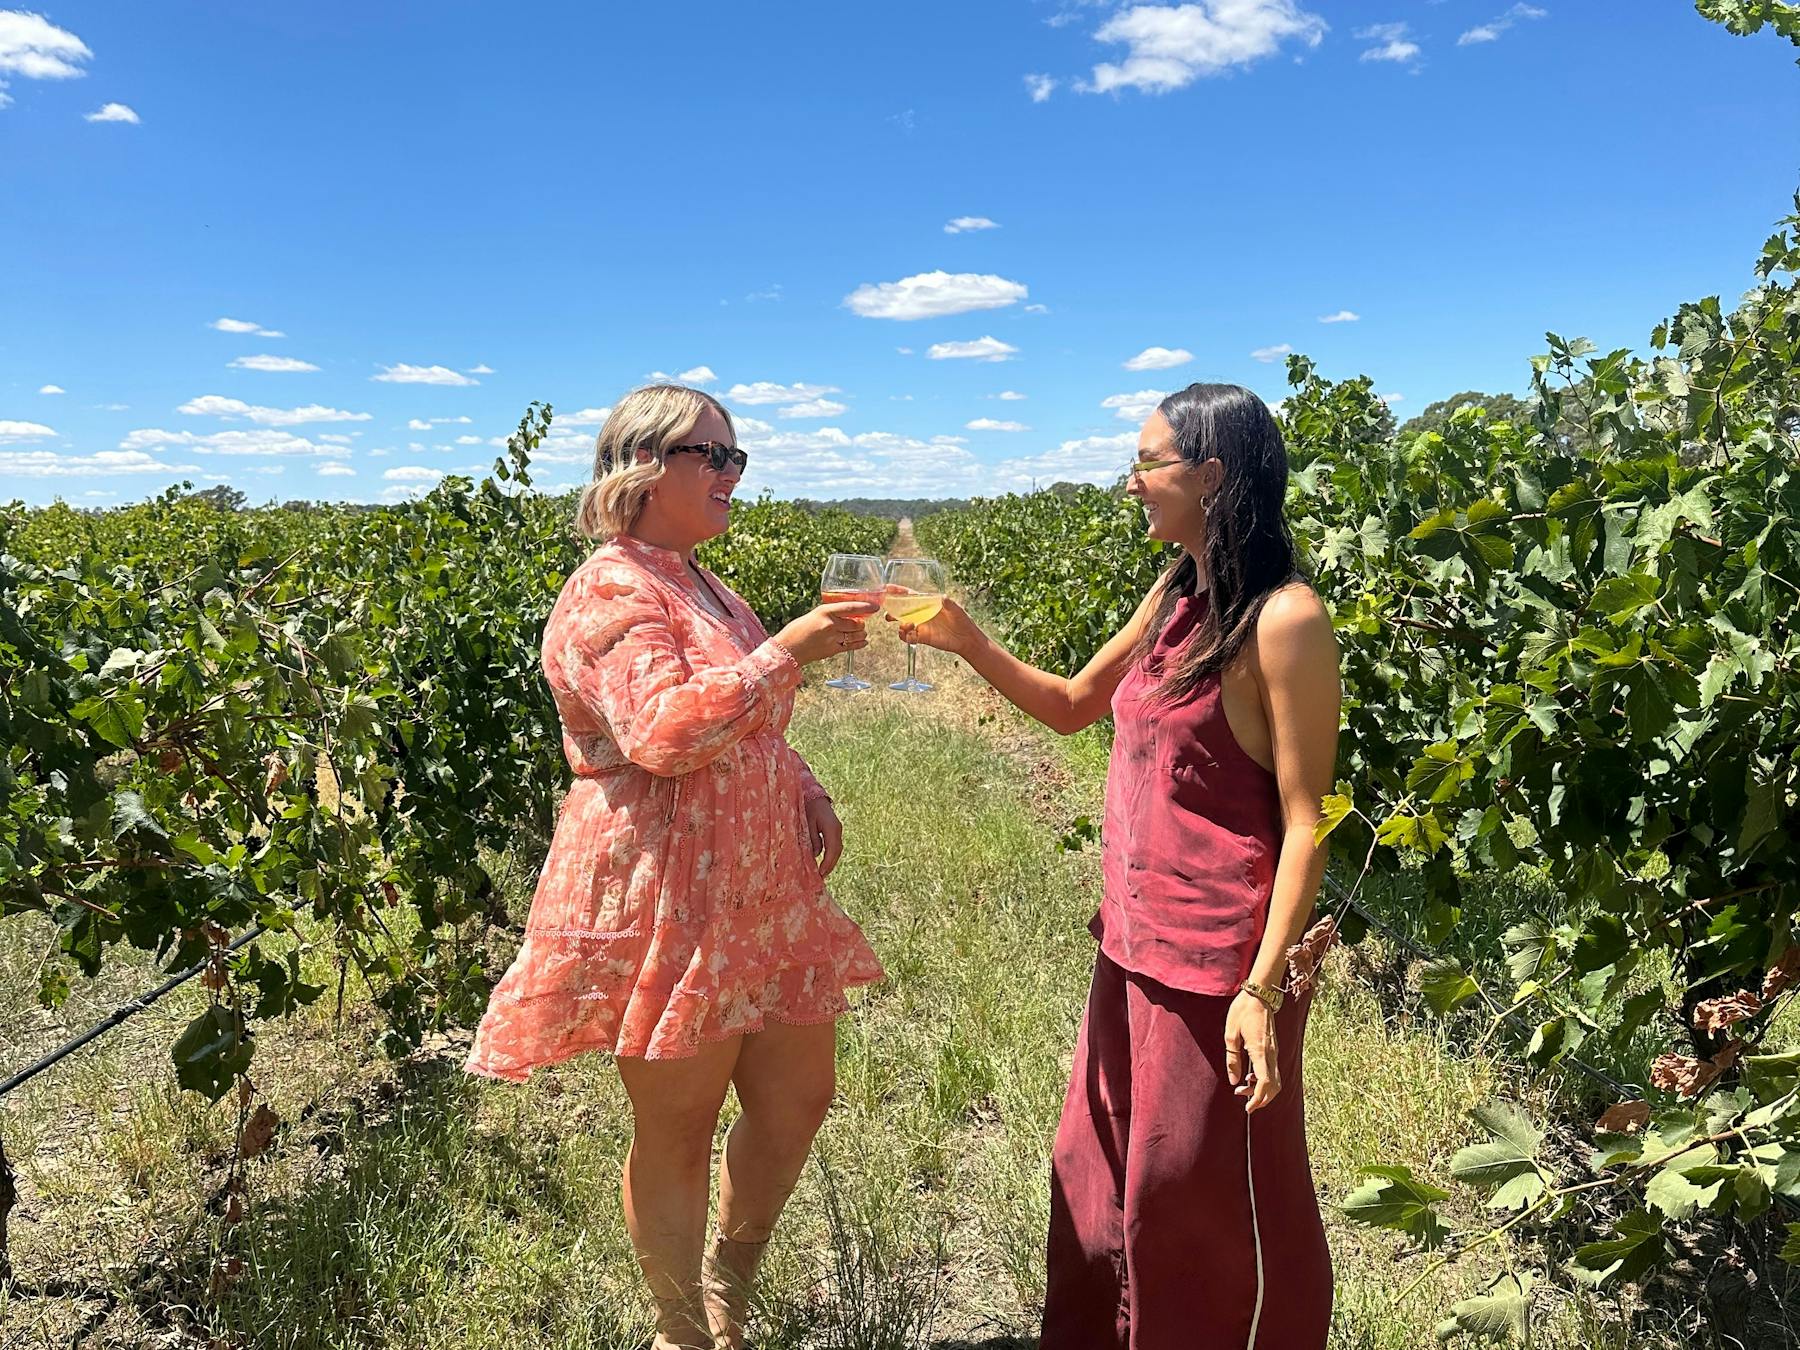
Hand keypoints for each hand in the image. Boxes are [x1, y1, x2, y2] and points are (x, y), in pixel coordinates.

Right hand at [774, 600, 879, 665]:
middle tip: (861, 622)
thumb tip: (846, 615)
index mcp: (825, 611)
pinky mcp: (832, 650)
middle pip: (856, 623)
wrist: (787, 649)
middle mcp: (830, 624)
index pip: (851, 607)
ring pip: (856, 635)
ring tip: (860, 632)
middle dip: (861, 623)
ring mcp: (832, 638)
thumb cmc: (797, 630)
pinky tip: (863, 642)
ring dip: (861, 634)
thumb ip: (829, 615)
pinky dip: (859, 644)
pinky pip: (851, 646)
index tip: (875, 607)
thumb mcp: (813, 615)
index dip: (865, 607)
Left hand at [804, 796, 843, 877]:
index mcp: (832, 828)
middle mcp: (837, 829)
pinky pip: (834, 845)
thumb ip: (812, 839)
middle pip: (837, 851)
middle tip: (821, 877)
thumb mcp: (806, 823)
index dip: (827, 863)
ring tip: (823, 873)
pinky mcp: (834, 830)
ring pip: (837, 849)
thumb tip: (815, 855)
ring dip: (831, 861)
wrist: (813, 795)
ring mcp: (837, 829)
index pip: (832, 850)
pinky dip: (830, 855)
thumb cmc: (807, 807)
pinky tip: (823, 862)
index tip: (820, 874)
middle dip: (830, 865)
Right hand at [889, 595, 983, 656]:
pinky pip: (907, 637)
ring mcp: (920, 626)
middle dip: (891, 610)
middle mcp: (921, 614)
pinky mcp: (921, 637)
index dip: (898, 591)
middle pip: (901, 610)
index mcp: (926, 603)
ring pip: (901, 624)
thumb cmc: (961, 620)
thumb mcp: (956, 609)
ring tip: (908, 625)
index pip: (909, 595)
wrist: (965, 638)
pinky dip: (905, 636)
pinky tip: (911, 635)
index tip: (887, 588)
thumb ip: (948, 603)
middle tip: (888, 613)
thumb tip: (943, 598)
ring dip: (900, 624)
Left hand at [1224, 990, 1280, 1112]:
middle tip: (1244, 1102)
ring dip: (1262, 1090)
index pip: (1265, 1083)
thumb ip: (1232, 1059)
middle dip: (1261, 1099)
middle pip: (1274, 1086)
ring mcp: (1274, 1051)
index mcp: (1260, 1051)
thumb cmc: (1242, 1011)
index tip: (1248, 1107)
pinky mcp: (1273, 1048)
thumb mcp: (1230, 1035)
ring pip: (1275, 1080)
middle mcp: (1271, 1054)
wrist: (1259, 995)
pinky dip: (1264, 1080)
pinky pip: (1273, 1070)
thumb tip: (1234, 1081)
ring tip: (1243, 1088)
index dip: (1258, 1099)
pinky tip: (1250, 1076)